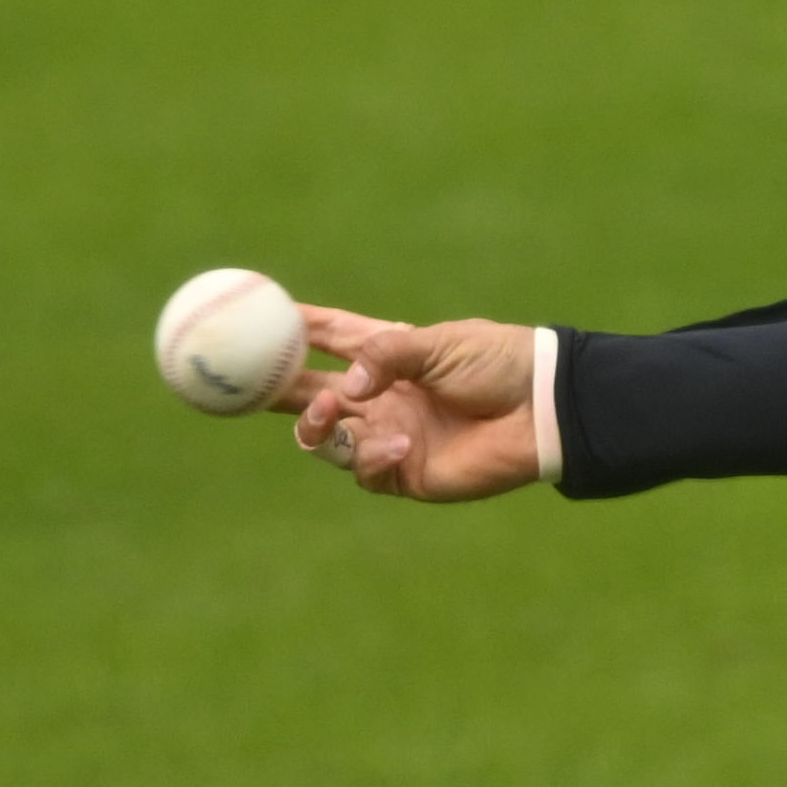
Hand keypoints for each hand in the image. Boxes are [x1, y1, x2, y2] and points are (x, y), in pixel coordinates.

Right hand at [272, 307, 541, 500]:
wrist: (545, 407)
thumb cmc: (502, 364)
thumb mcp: (441, 344)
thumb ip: (386, 358)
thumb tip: (339, 389)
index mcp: (390, 355)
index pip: (331, 337)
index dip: (294, 328)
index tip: (253, 314)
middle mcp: (381, 397)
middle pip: (310, 393)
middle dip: (273, 389)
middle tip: (241, 383)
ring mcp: (389, 435)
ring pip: (325, 438)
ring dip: (315, 425)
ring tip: (326, 412)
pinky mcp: (406, 472)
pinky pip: (365, 470)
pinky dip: (370, 457)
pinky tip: (397, 444)